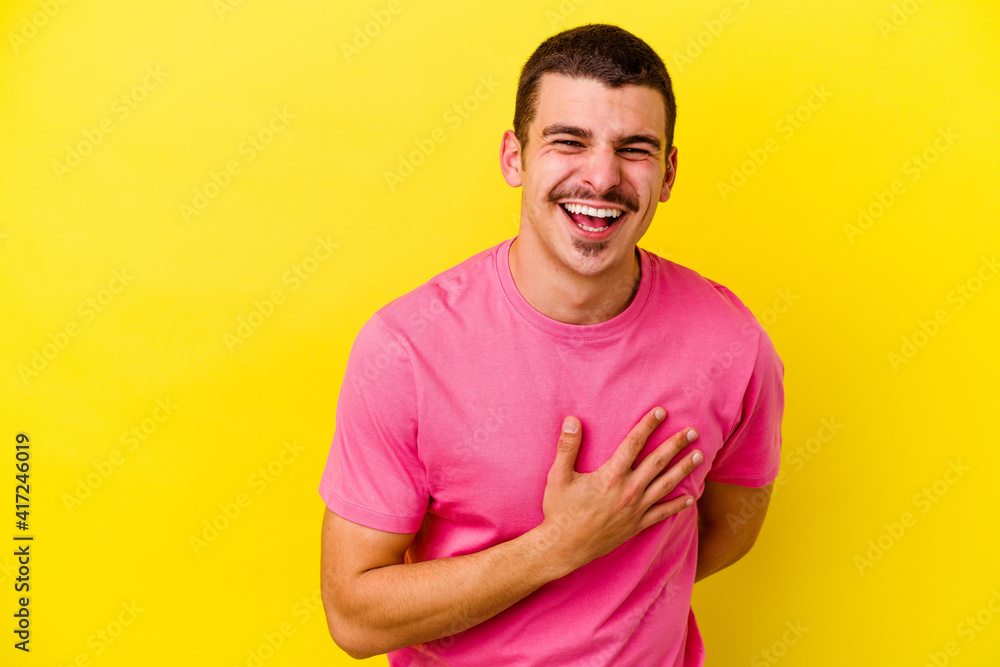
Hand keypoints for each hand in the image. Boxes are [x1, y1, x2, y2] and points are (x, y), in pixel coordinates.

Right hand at [538, 406, 701, 571]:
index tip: (661, 412)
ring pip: (666, 485)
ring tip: (699, 456)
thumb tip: (572, 420)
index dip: (648, 425)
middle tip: (693, 431)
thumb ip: (567, 447)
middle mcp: (628, 490)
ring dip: (684, 469)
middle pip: (658, 462)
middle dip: (676, 444)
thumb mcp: (558, 476)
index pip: (634, 443)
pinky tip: (691, 498)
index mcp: (611, 476)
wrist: (564, 547)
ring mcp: (635, 509)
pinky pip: (662, 513)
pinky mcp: (636, 525)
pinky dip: (677, 506)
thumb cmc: (560, 511)